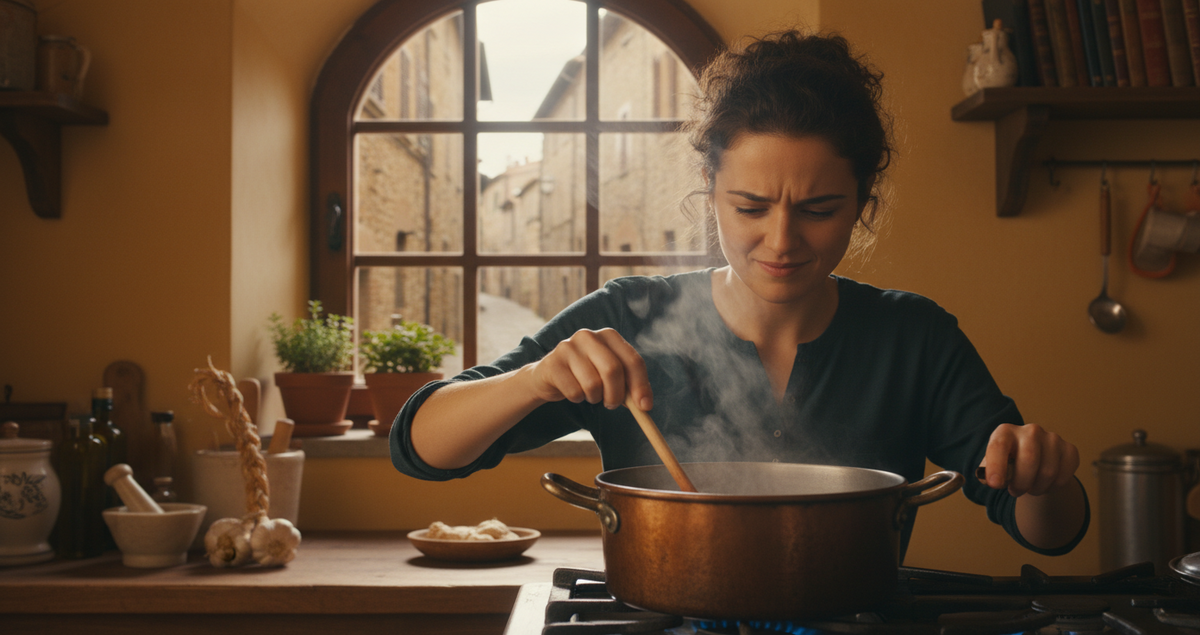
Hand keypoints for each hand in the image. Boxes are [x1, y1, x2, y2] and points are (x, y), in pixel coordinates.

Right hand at [525, 328, 652, 410]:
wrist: (550, 376)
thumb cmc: (586, 375)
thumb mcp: (611, 377)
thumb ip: (630, 387)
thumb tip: (645, 406)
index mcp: (609, 336)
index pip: (632, 360)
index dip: (641, 385)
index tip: (644, 407)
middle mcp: (589, 336)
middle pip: (612, 370)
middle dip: (616, 395)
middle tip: (611, 404)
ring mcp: (568, 347)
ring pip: (592, 384)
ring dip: (594, 398)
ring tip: (589, 393)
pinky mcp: (553, 363)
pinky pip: (574, 392)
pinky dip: (577, 399)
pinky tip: (573, 391)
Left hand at [980, 423, 1078, 496]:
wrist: (1034, 462)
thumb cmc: (1008, 464)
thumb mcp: (992, 466)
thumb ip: (987, 473)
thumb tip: (990, 480)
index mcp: (1005, 432)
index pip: (999, 446)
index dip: (996, 466)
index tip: (995, 484)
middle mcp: (1030, 431)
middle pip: (1029, 460)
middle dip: (1021, 483)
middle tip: (1015, 491)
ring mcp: (1052, 438)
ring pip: (1048, 472)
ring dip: (1037, 488)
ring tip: (1029, 488)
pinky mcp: (1069, 449)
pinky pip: (1063, 476)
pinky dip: (1053, 488)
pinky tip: (1045, 484)